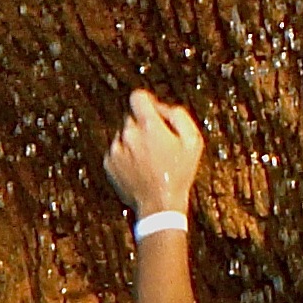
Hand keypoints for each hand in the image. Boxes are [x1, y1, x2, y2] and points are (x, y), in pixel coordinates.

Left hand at [104, 89, 203, 217]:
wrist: (159, 205)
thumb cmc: (179, 174)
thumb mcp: (193, 141)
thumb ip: (179, 116)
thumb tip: (162, 108)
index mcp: (149, 126)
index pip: (138, 97)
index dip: (147, 101)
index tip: (153, 111)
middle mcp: (128, 134)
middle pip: (132, 118)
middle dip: (144, 126)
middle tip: (159, 144)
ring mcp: (116, 149)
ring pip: (124, 135)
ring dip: (134, 142)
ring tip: (149, 160)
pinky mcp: (108, 163)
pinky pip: (117, 151)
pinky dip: (126, 156)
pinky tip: (140, 168)